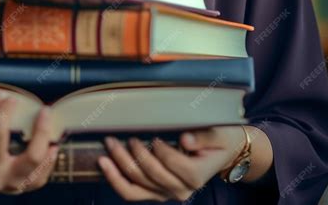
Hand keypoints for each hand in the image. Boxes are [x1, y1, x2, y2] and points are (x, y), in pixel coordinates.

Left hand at [98, 125, 248, 201]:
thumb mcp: (218, 134)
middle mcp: (181, 189)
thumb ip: (202, 137)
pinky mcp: (156, 191)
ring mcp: (167, 193)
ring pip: (138, 185)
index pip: (174, 165)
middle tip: (126, 136)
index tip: (155, 136)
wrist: (222, 153)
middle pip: (152, 175)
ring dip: (120, 165)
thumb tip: (185, 140)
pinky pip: (132, 192)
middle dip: (136, 155)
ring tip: (109, 145)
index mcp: (197, 176)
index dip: (163, 151)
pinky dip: (116, 180)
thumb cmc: (220, 140)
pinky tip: (105, 165)